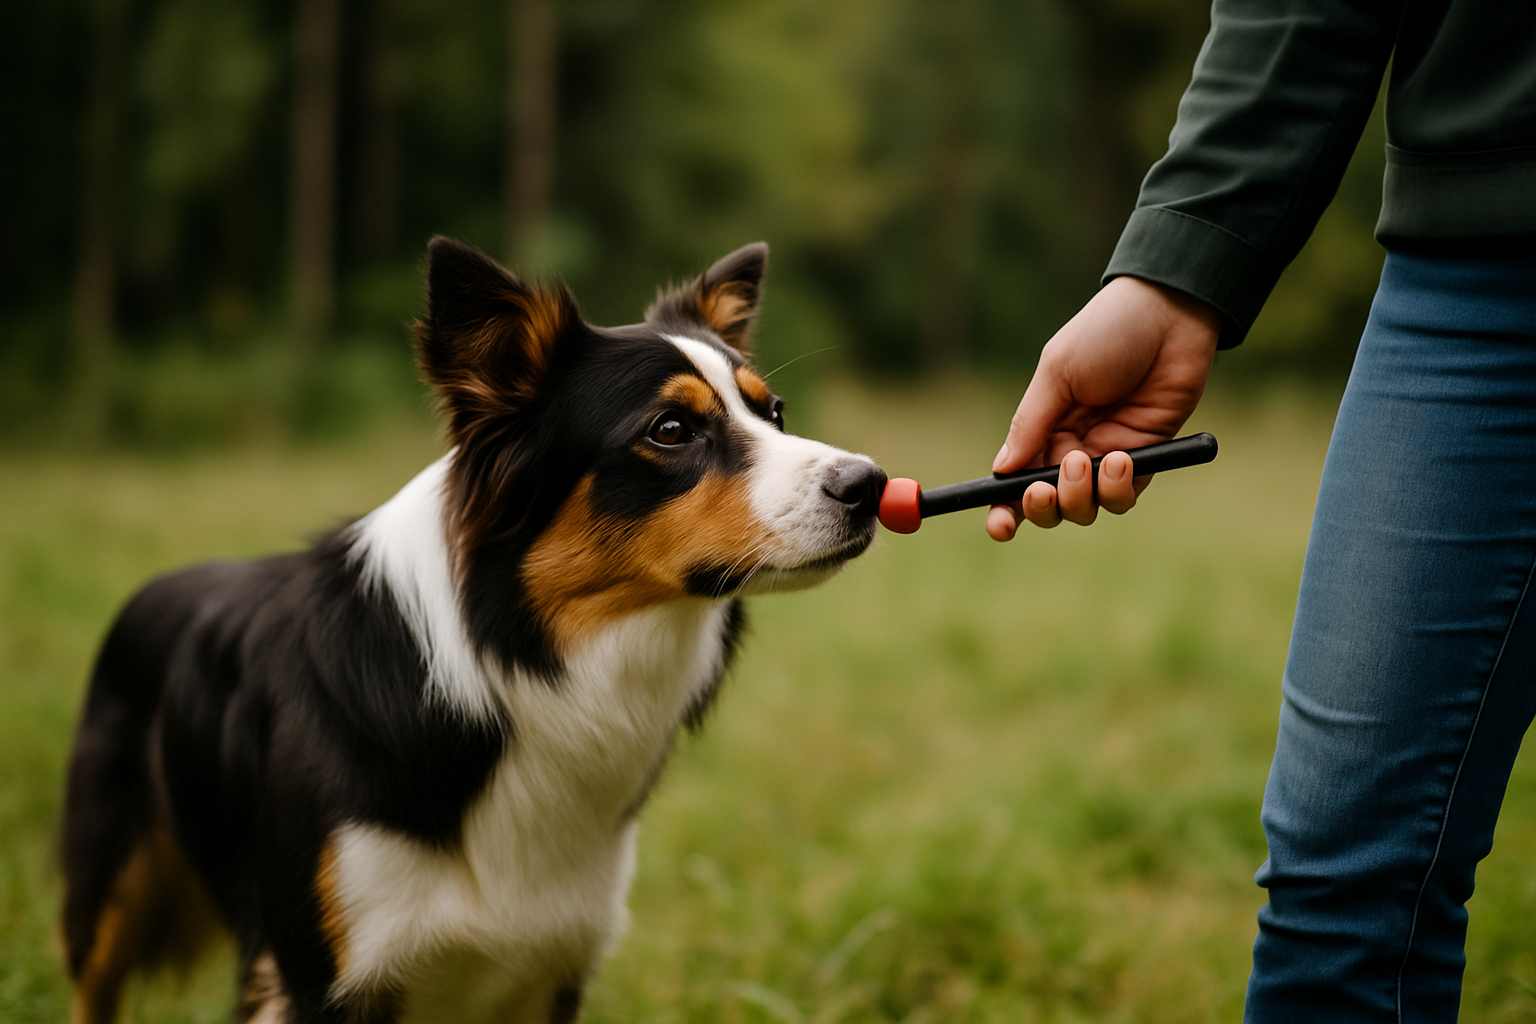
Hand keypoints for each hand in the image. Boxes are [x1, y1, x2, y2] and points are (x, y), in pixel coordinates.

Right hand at [987, 276, 1219, 540]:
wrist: (1168, 315)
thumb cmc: (1105, 334)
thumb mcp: (1058, 373)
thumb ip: (1030, 424)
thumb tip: (1001, 470)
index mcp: (1042, 428)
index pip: (1016, 480)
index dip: (1004, 509)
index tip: (999, 527)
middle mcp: (1072, 448)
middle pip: (1049, 504)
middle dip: (1043, 507)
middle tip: (1045, 489)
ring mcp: (1108, 455)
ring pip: (1086, 507)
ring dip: (1080, 496)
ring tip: (1086, 461)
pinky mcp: (1146, 457)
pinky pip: (1125, 495)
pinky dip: (1118, 487)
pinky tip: (1123, 457)